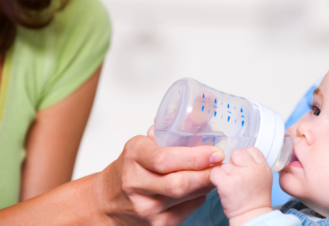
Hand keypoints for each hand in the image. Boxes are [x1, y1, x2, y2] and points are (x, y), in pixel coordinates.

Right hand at [94, 125, 224, 225]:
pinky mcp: (156, 224)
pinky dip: (199, 196)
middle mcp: (136, 183)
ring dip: (206, 184)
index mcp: (134, 156)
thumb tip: (203, 113)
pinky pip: (187, 209)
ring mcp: (145, 207)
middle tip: (222, 163)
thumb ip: (168, 134)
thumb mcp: (141, 145)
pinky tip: (201, 187)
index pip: (165, 159)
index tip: (215, 152)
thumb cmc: (128, 169)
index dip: (195, 157)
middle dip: (206, 173)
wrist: (106, 201)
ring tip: (215, 172)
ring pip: (186, 197)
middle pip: (179, 183)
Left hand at [210, 147, 272, 225]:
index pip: (251, 150)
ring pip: (225, 165)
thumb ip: (255, 164)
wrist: (252, 216)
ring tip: (231, 186)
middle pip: (237, 153)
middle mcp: (253, 169)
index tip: (243, 168)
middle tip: (235, 176)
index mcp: (263, 167)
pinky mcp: (226, 184)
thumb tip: (241, 157)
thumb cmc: (255, 199)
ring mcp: (239, 175)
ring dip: (224, 174)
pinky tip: (222, 187)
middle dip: (234, 163)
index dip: (245, 158)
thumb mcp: (264, 177)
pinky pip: (215, 172)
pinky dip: (215, 179)